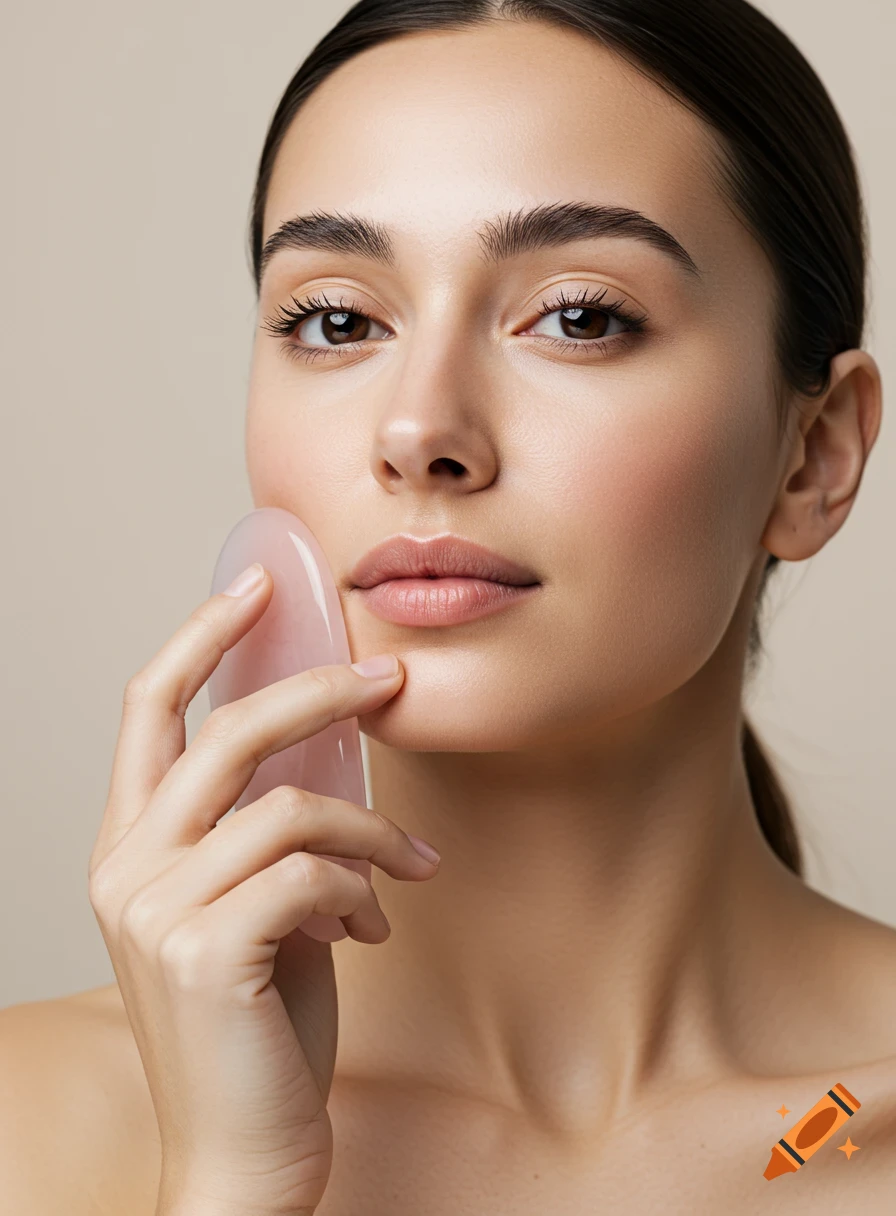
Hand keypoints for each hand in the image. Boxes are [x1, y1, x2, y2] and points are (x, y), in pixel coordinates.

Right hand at [87, 565, 439, 1215]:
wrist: (241, 1154)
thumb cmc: (254, 1027)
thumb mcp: (253, 907)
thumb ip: (267, 829)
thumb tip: (332, 744)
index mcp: (128, 846)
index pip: (149, 709)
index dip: (201, 637)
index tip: (255, 588)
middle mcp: (125, 867)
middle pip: (230, 732)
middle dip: (321, 693)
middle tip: (389, 680)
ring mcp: (156, 909)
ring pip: (293, 807)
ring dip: (371, 830)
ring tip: (409, 864)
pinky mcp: (205, 949)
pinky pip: (312, 872)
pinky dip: (362, 889)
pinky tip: (371, 929)